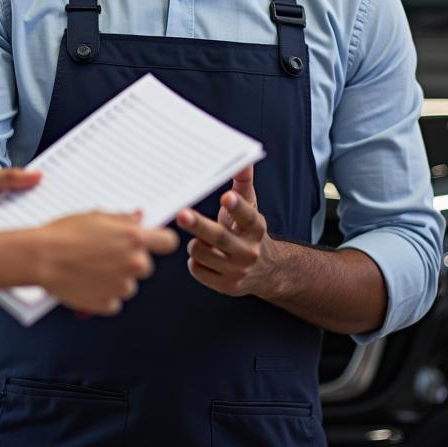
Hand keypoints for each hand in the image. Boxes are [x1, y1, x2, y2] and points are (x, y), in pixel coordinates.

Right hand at [37, 211, 178, 315]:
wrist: (42, 257)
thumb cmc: (64, 233)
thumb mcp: (96, 216)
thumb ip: (122, 219)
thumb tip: (138, 218)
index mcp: (133, 238)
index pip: (168, 242)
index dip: (160, 242)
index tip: (154, 243)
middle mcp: (133, 263)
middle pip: (144, 266)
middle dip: (129, 261)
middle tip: (105, 255)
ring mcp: (121, 286)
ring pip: (127, 284)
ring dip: (115, 279)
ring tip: (90, 268)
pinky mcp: (108, 304)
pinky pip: (112, 300)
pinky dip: (102, 294)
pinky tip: (85, 282)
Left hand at [177, 165, 279, 297]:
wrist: (266, 271)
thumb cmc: (247, 231)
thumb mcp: (250, 206)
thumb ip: (243, 183)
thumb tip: (244, 160)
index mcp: (256, 228)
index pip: (248, 216)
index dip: (237, 207)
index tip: (226, 196)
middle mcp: (249, 251)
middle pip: (219, 237)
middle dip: (199, 225)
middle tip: (182, 214)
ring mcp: (238, 271)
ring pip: (202, 253)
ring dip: (195, 243)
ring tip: (201, 240)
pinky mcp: (226, 286)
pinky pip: (197, 270)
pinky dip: (195, 262)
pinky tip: (204, 257)